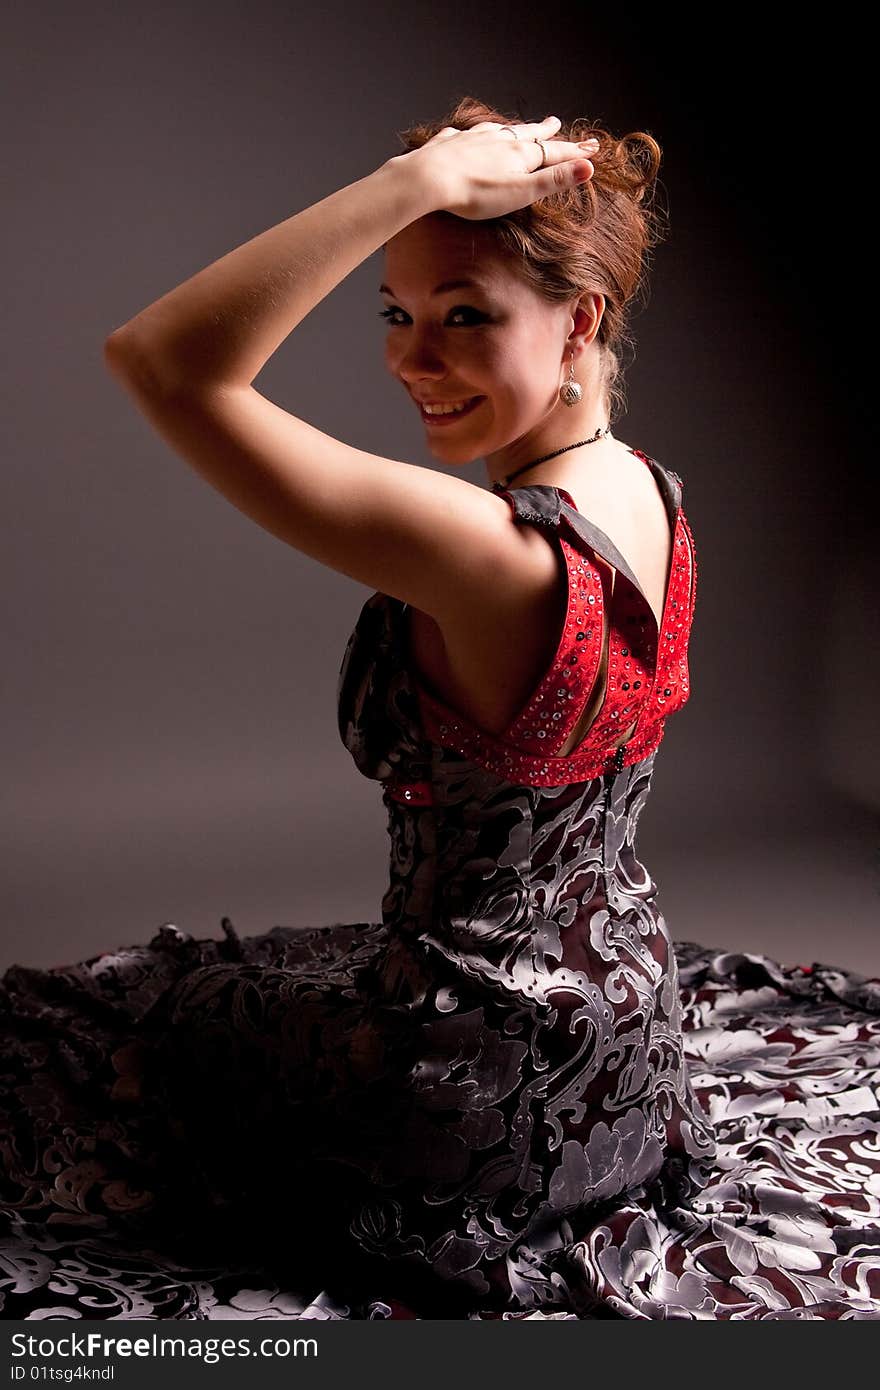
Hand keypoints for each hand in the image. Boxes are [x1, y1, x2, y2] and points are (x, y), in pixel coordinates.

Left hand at [395, 115, 597, 220]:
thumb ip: (554, 180)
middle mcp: (499, 140)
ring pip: (498, 131)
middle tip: (556, 122)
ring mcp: (473, 139)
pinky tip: (467, 134)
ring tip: (520, 126)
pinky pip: (464, 135)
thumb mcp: (522, 191)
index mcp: (520, 154)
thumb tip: (589, 168)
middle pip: (527, 134)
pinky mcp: (449, 144)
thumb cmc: (475, 192)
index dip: (574, 152)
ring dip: (512, 129)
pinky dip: (472, 135)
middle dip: (545, 131)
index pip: (554, 151)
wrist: (430, 178)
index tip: (591, 149)